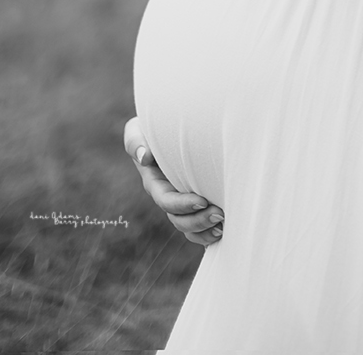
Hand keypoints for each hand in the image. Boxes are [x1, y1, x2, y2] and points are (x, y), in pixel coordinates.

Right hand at [123, 117, 223, 245]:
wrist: (170, 130)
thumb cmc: (154, 129)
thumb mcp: (138, 130)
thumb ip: (135, 140)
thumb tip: (144, 157)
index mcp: (155, 184)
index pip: (167, 201)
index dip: (183, 205)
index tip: (202, 200)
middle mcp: (170, 198)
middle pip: (180, 221)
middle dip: (199, 221)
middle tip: (220, 214)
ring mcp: (183, 204)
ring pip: (191, 229)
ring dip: (206, 230)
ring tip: (224, 224)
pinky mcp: (197, 206)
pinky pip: (202, 229)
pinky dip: (211, 234)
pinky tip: (226, 228)